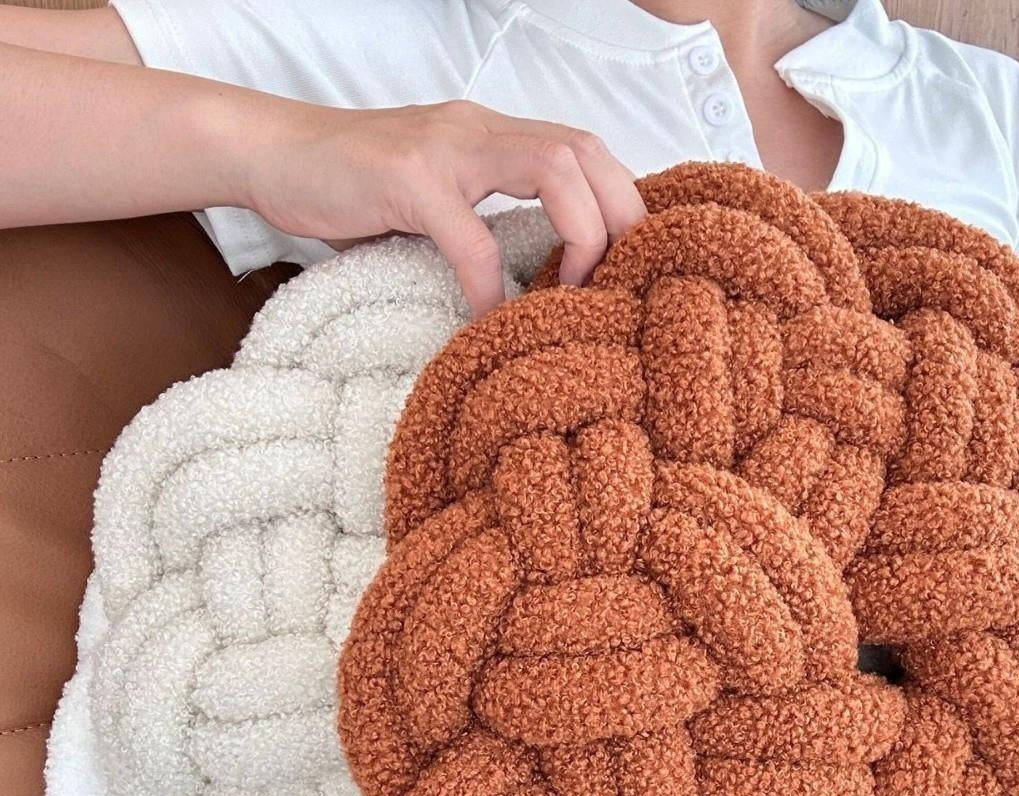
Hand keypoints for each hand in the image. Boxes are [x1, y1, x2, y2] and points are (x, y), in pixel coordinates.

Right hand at [241, 99, 646, 314]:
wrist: (271, 155)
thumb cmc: (354, 188)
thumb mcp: (436, 199)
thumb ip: (484, 221)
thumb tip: (535, 282)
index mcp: (494, 135)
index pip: (588, 151)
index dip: (622, 205)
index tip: (625, 266)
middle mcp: (481, 130)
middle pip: (587, 152)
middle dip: (620, 219)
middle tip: (617, 285)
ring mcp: (446, 149)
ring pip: (552, 169)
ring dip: (578, 235)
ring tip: (568, 294)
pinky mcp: (407, 179)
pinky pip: (470, 236)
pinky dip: (489, 285)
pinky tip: (486, 320)